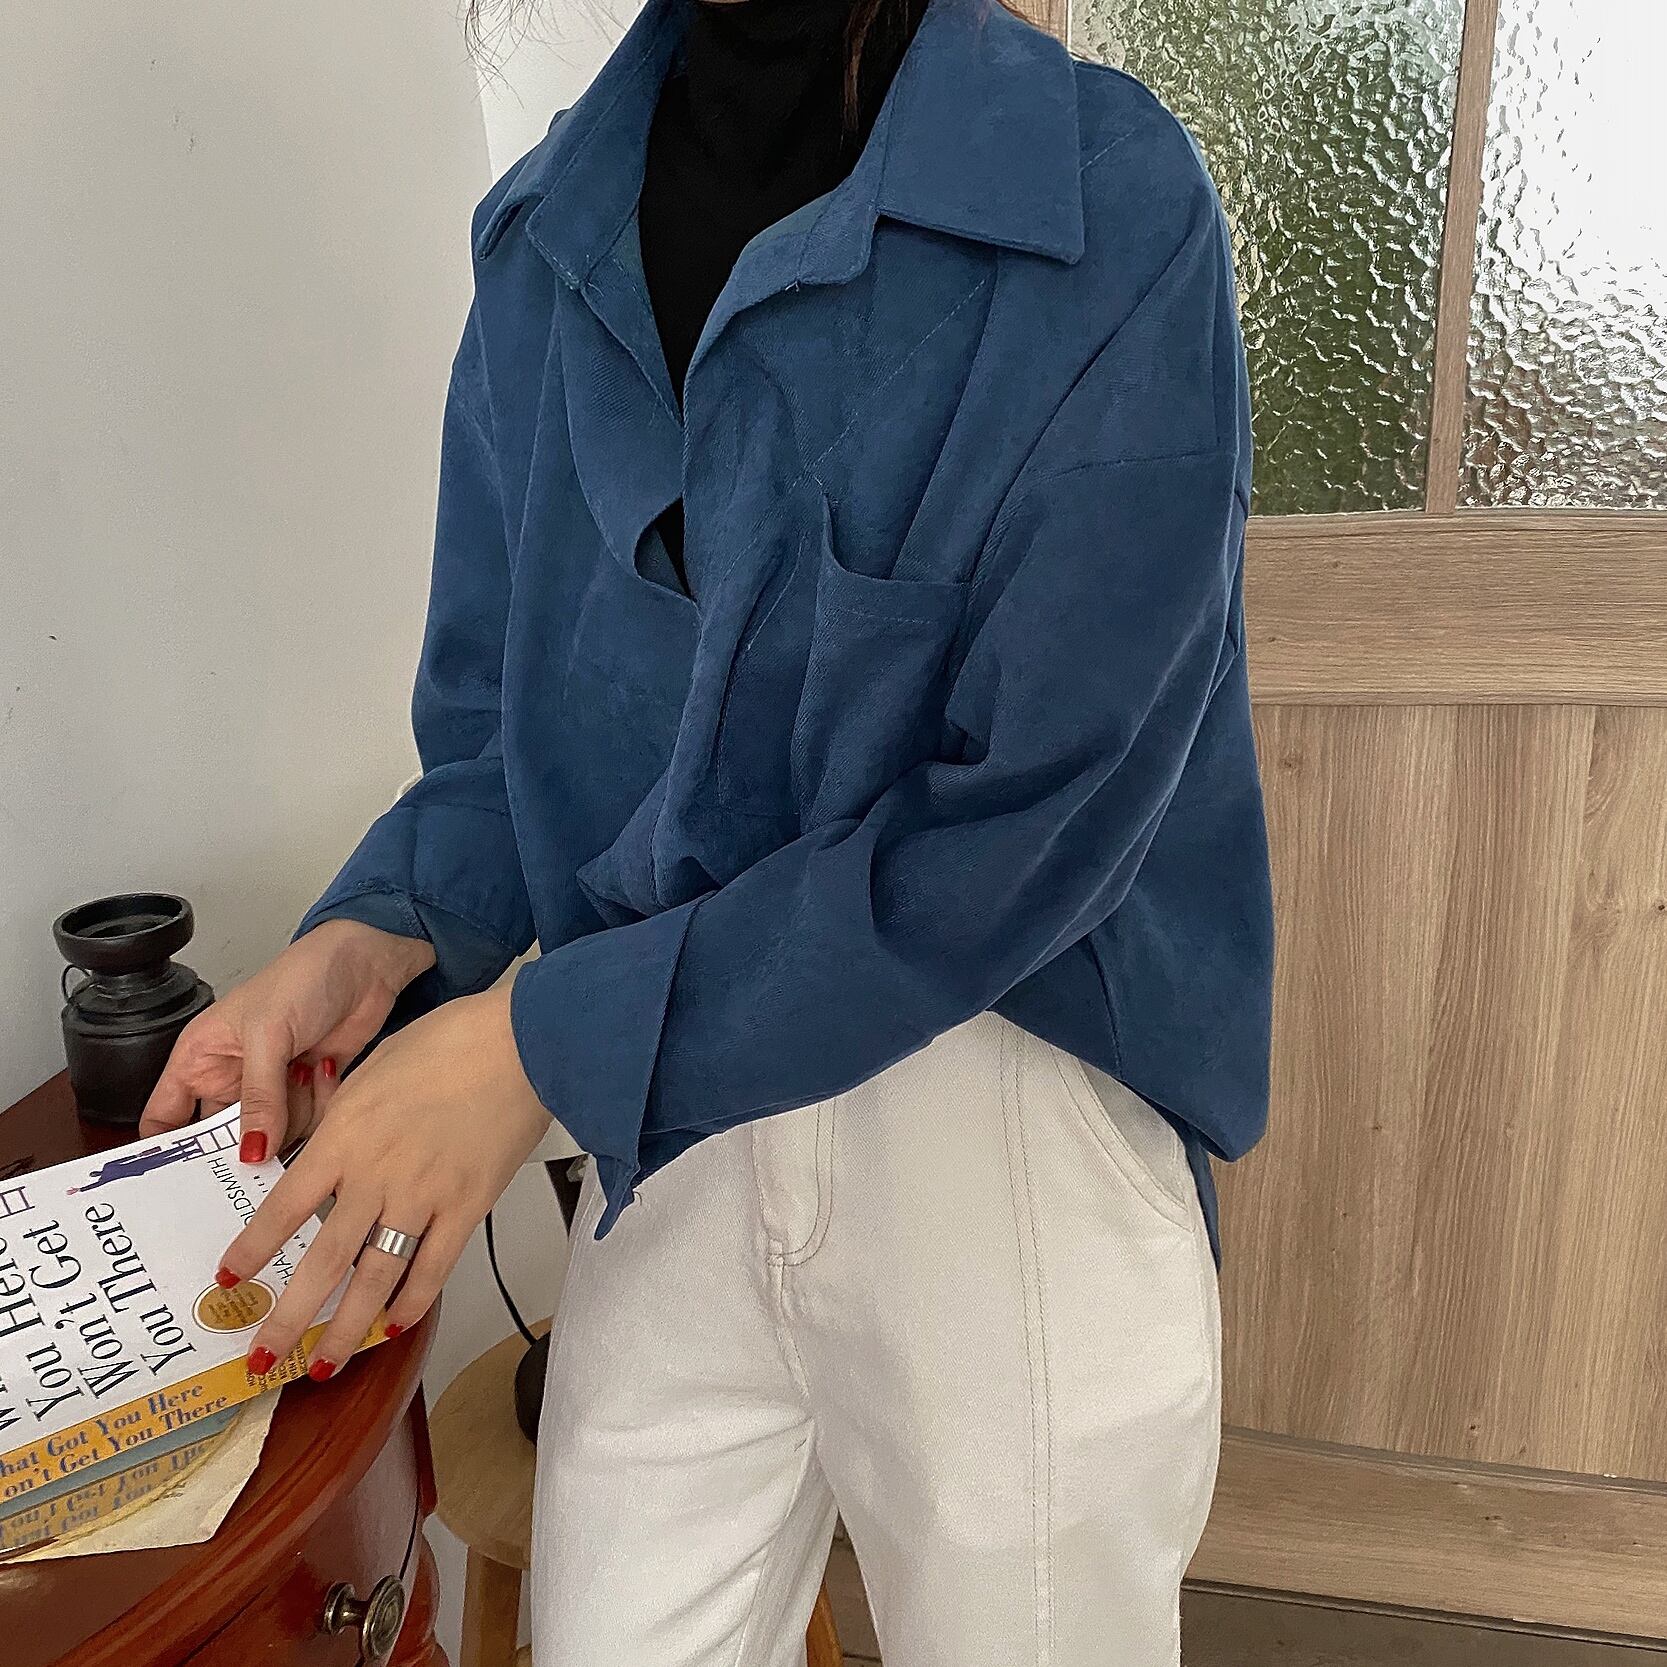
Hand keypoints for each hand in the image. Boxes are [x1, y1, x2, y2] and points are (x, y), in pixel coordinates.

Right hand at [140, 919, 436, 1160]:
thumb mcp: (268, 1035)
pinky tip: (326, 1069)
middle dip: (245, 1143)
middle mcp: (232, 1078)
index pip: (164, 1118)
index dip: (165, 1154)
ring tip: (305, 1072)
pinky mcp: (309, 1092)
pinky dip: (321, 1105)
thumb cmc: (305, 975)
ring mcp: (273, 1088)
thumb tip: (250, 1150)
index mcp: (200, 1058)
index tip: (177, 1188)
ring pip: (272, 1137)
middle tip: (262, 1148)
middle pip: (223, 1139)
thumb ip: (258, 1097)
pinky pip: (309, 1126)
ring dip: (294, 1114)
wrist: (368, 965)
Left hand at [218, 983, 553, 1378]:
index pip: (283, 1208)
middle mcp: (376, 1175)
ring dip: (347, 1329)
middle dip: (288, 1317)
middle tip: (261, 1356)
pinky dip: (412, 1303)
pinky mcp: (468, 1206)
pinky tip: (394, 1326)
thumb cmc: (450, 1042)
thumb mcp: (374, 1069)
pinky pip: (434, 1268)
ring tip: (324, 1365)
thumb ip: (346, 1119)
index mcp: (345, 1136)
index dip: (253, 1251)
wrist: (520, 1043)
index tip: (230, 1281)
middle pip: (323, 1261)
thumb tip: (327, 1151)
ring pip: (376, 1278)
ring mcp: (424, 1196)